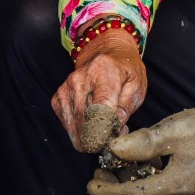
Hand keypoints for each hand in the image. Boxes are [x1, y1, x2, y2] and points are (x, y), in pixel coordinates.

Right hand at [51, 26, 146, 146]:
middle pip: (84, 120)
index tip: (113, 137)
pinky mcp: (58, 97)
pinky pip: (66, 123)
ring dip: (88, 137)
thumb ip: (126, 107)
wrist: (108, 56)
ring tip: (102, 132)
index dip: (106, 129)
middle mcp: (79, 79)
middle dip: (98, 137)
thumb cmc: (124, 73)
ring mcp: (66, 88)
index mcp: (103, 72)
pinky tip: (90, 125)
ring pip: (73, 126)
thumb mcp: (136, 86)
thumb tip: (114, 127)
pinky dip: (78, 131)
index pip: (100, 107)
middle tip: (111, 138)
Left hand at [86, 98, 194, 194]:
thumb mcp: (172, 129)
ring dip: (130, 191)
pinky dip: (147, 188)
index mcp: (178, 185)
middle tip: (98, 176)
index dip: (108, 192)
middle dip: (115, 194)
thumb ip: (141, 143)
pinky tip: (140, 170)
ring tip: (115, 170)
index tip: (90, 183)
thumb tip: (113, 150)